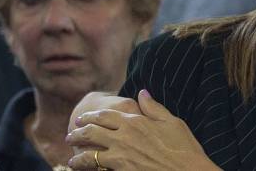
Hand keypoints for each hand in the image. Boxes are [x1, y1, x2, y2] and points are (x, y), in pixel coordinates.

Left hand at [66, 90, 221, 170]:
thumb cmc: (184, 148)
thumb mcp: (172, 122)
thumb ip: (154, 107)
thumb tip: (142, 92)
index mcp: (136, 122)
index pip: (105, 115)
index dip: (90, 117)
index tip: (82, 119)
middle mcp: (124, 137)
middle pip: (92, 132)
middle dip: (78, 134)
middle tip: (71, 136)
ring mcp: (120, 157)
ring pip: (89, 154)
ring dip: (78, 156)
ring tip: (73, 159)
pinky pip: (98, 169)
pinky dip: (89, 169)